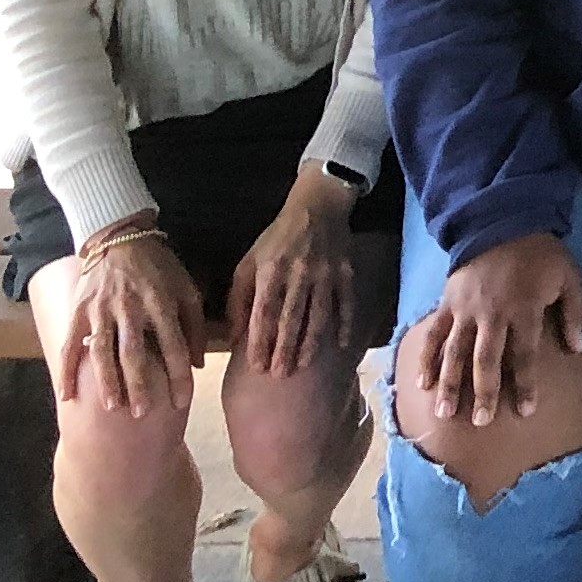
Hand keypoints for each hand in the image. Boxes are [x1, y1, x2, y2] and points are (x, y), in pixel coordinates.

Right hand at [58, 230, 206, 416]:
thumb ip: (193, 325)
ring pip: (102, 351)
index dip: (179, 375)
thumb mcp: (186, 288)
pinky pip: (70, 345)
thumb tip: (197, 364)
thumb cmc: (158, 268)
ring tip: (112, 407)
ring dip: (107, 381)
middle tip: (143, 413)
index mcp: (160, 302)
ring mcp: (100, 310)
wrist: (119, 238)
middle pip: (135, 352)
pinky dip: (67, 371)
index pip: (173, 344)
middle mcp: (130, 307)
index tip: (182, 402)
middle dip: (139, 384)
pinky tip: (67, 396)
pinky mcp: (79, 311)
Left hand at [226, 168, 361, 378]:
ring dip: (311, 342)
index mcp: (271, 270)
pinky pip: (346, 302)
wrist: (317, 207)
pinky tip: (341, 345)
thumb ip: (239, 300)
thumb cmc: (276, 240)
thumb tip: (234, 338)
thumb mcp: (248, 262)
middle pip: (291, 318)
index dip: (260, 341)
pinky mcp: (346, 272)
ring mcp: (326, 274)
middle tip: (280, 375)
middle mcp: (299, 274)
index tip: (257, 366)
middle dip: (285, 348)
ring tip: (303, 365)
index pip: (264, 312)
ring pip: (319, 314)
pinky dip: (345, 323)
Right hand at [415, 232, 581, 424]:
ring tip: (445, 413)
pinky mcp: (447, 303)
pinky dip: (427, 358)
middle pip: (486, 359)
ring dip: (450, 384)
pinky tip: (423, 383)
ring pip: (455, 352)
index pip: (524, 354)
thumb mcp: (570, 277)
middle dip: (484, 392)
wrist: (503, 220)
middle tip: (481, 422)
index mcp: (524, 309)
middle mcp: (492, 313)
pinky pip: (434, 334)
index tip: (525, 412)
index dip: (525, 384)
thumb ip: (573, 313)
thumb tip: (576, 348)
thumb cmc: (541, 254)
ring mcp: (466, 309)